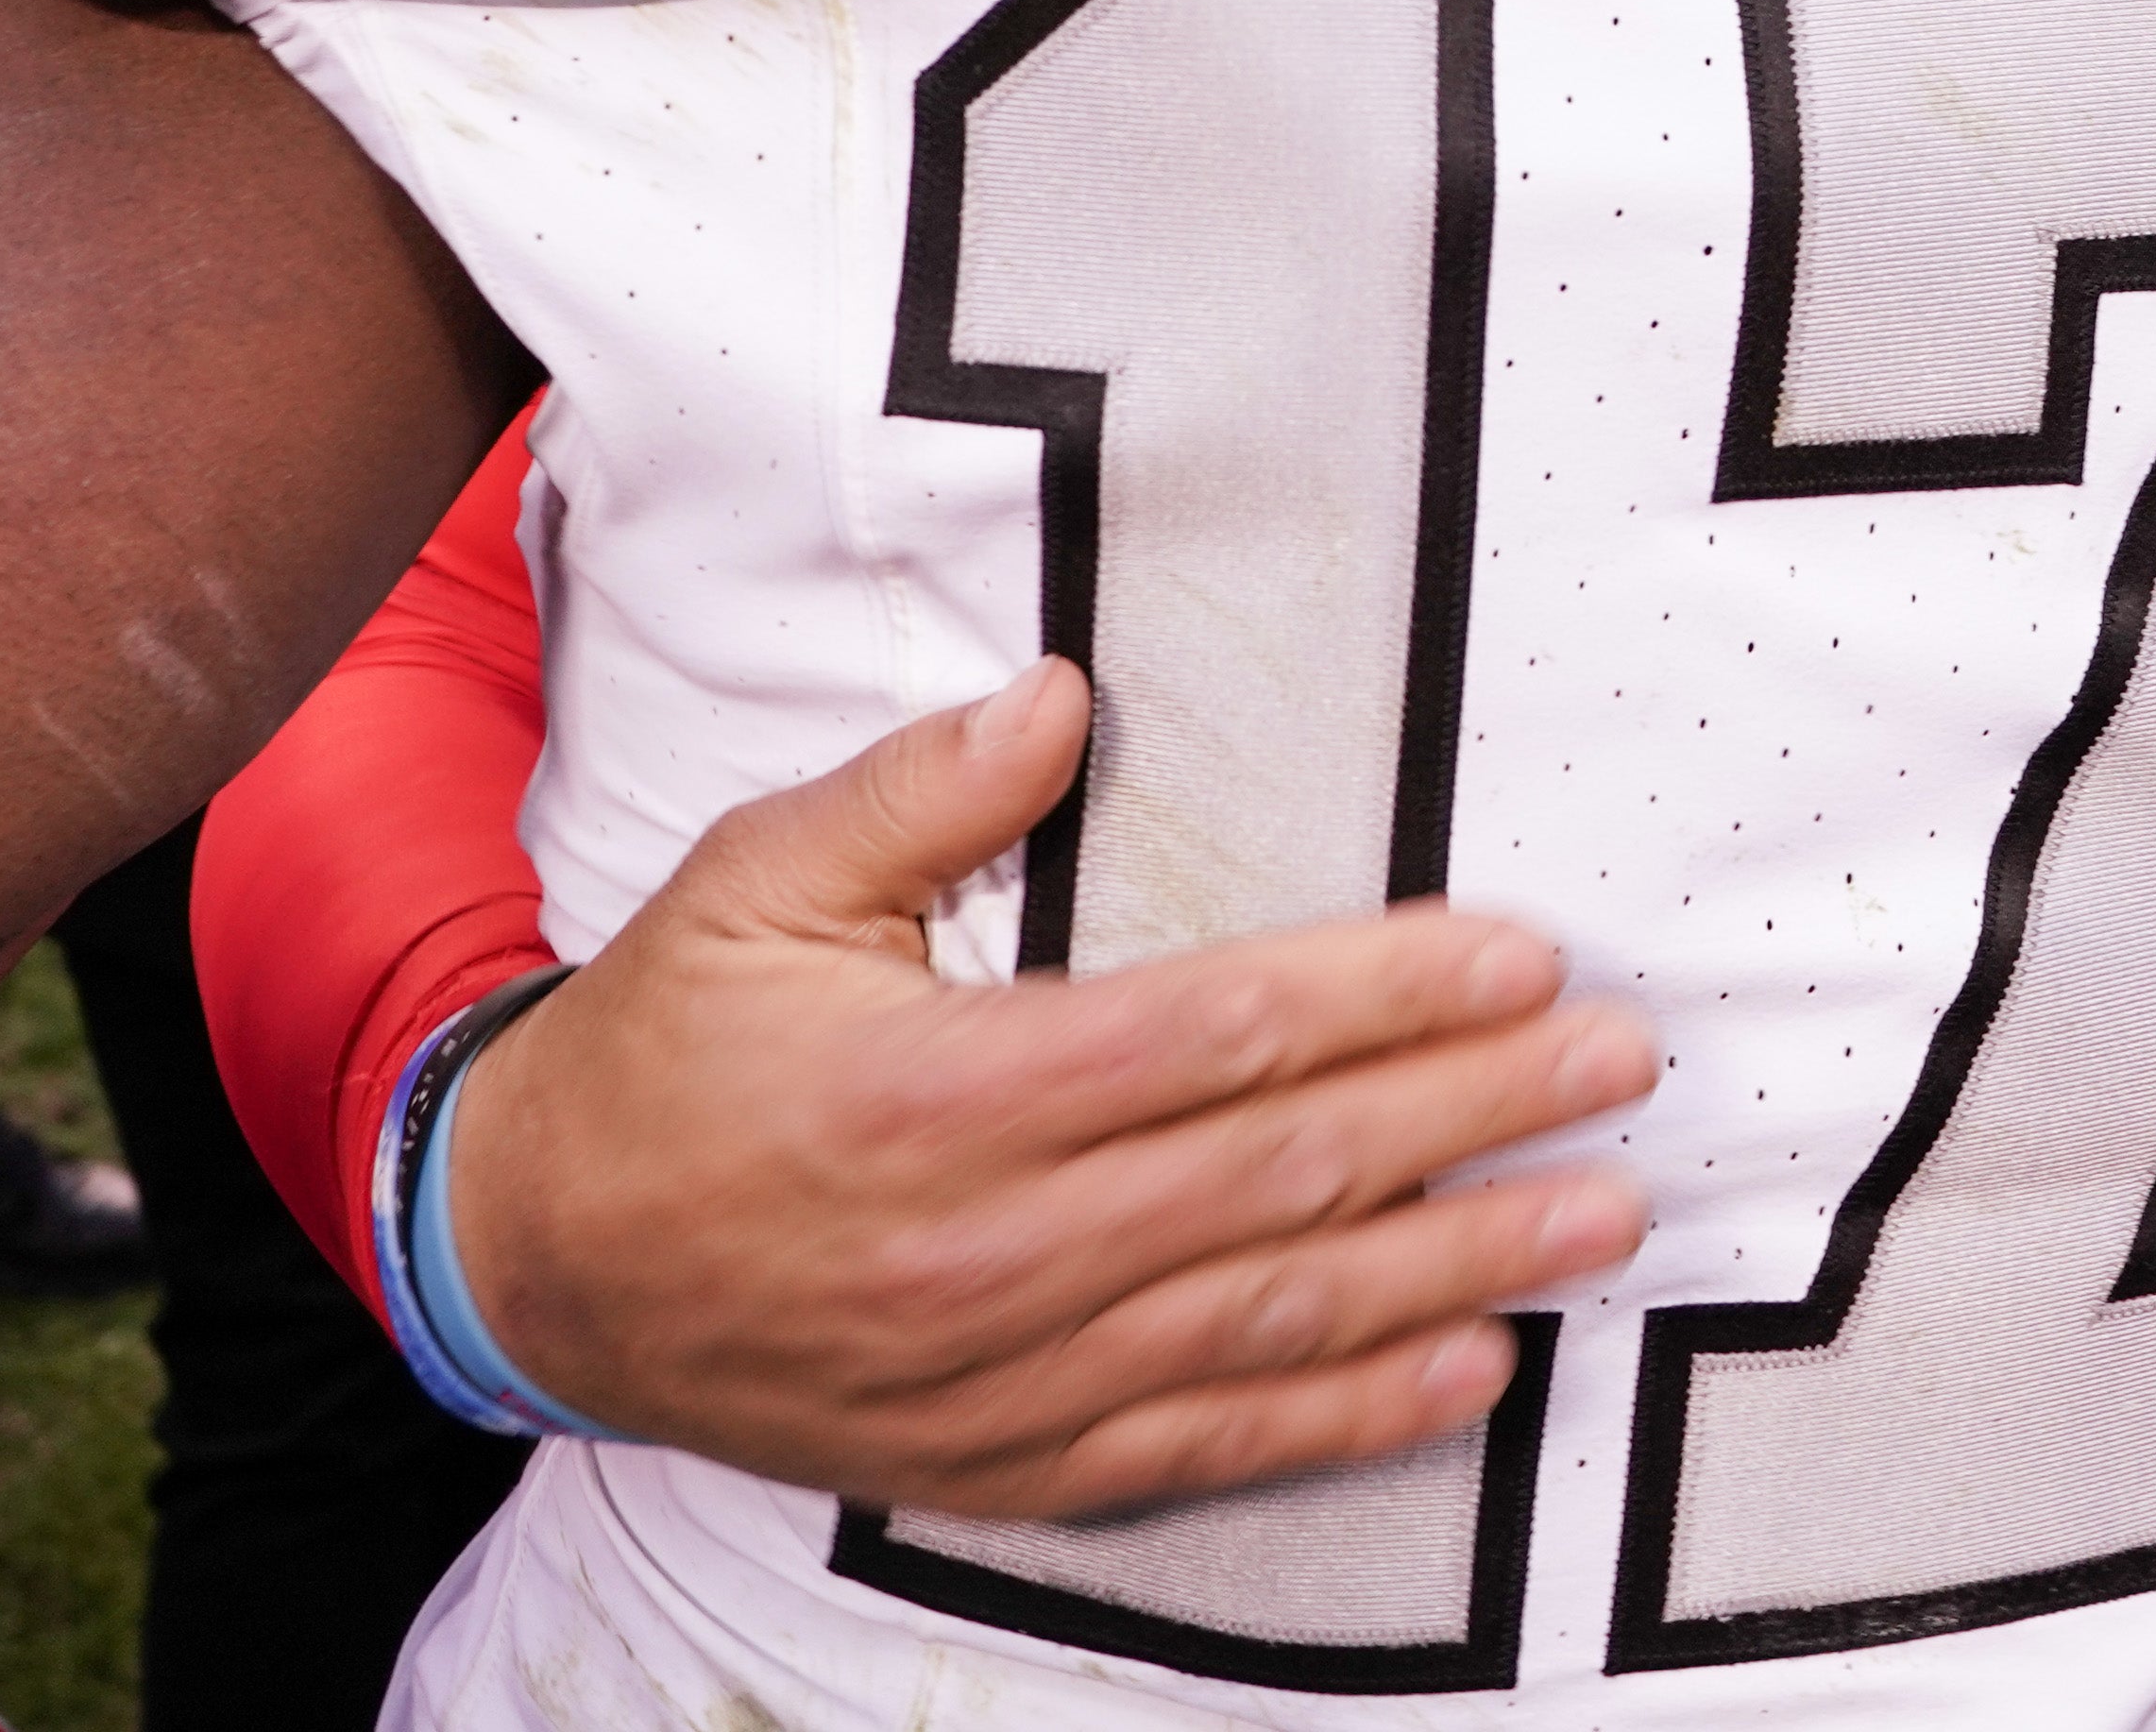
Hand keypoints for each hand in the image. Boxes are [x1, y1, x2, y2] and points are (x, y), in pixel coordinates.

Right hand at [448, 658, 1657, 1519]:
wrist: (537, 1266)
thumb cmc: (664, 1051)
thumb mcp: (755, 878)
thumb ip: (917, 787)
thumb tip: (1064, 695)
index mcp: (937, 1092)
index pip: (1217, 1035)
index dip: (1384, 995)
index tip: (1518, 960)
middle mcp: (986, 1251)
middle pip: (1282, 1177)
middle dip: (1473, 1117)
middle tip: (1617, 1069)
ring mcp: (1001, 1376)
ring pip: (1274, 1322)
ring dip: (1458, 1269)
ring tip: (1595, 1215)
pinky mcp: (1004, 1460)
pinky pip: (1208, 1447)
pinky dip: (1349, 1419)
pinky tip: (1469, 1371)